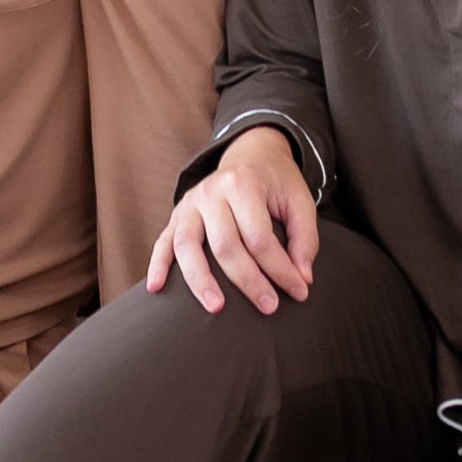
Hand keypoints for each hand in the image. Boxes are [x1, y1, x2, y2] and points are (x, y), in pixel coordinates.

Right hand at [147, 127, 318, 315]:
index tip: (299, 291)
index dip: (280, 269)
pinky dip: (157, 265)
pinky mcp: (177, 214)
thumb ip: (305, 238)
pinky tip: (156, 288)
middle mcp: (212, 192)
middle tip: (269, 307)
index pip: (260, 237)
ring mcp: (190, 203)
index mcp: (244, 183)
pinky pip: (163, 241)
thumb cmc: (277, 182)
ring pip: (188, 246)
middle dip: (248, 281)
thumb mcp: (300, 200)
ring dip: (200, 281)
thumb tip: (303, 278)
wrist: (251, 153)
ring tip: (215, 308)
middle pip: (225, 245)